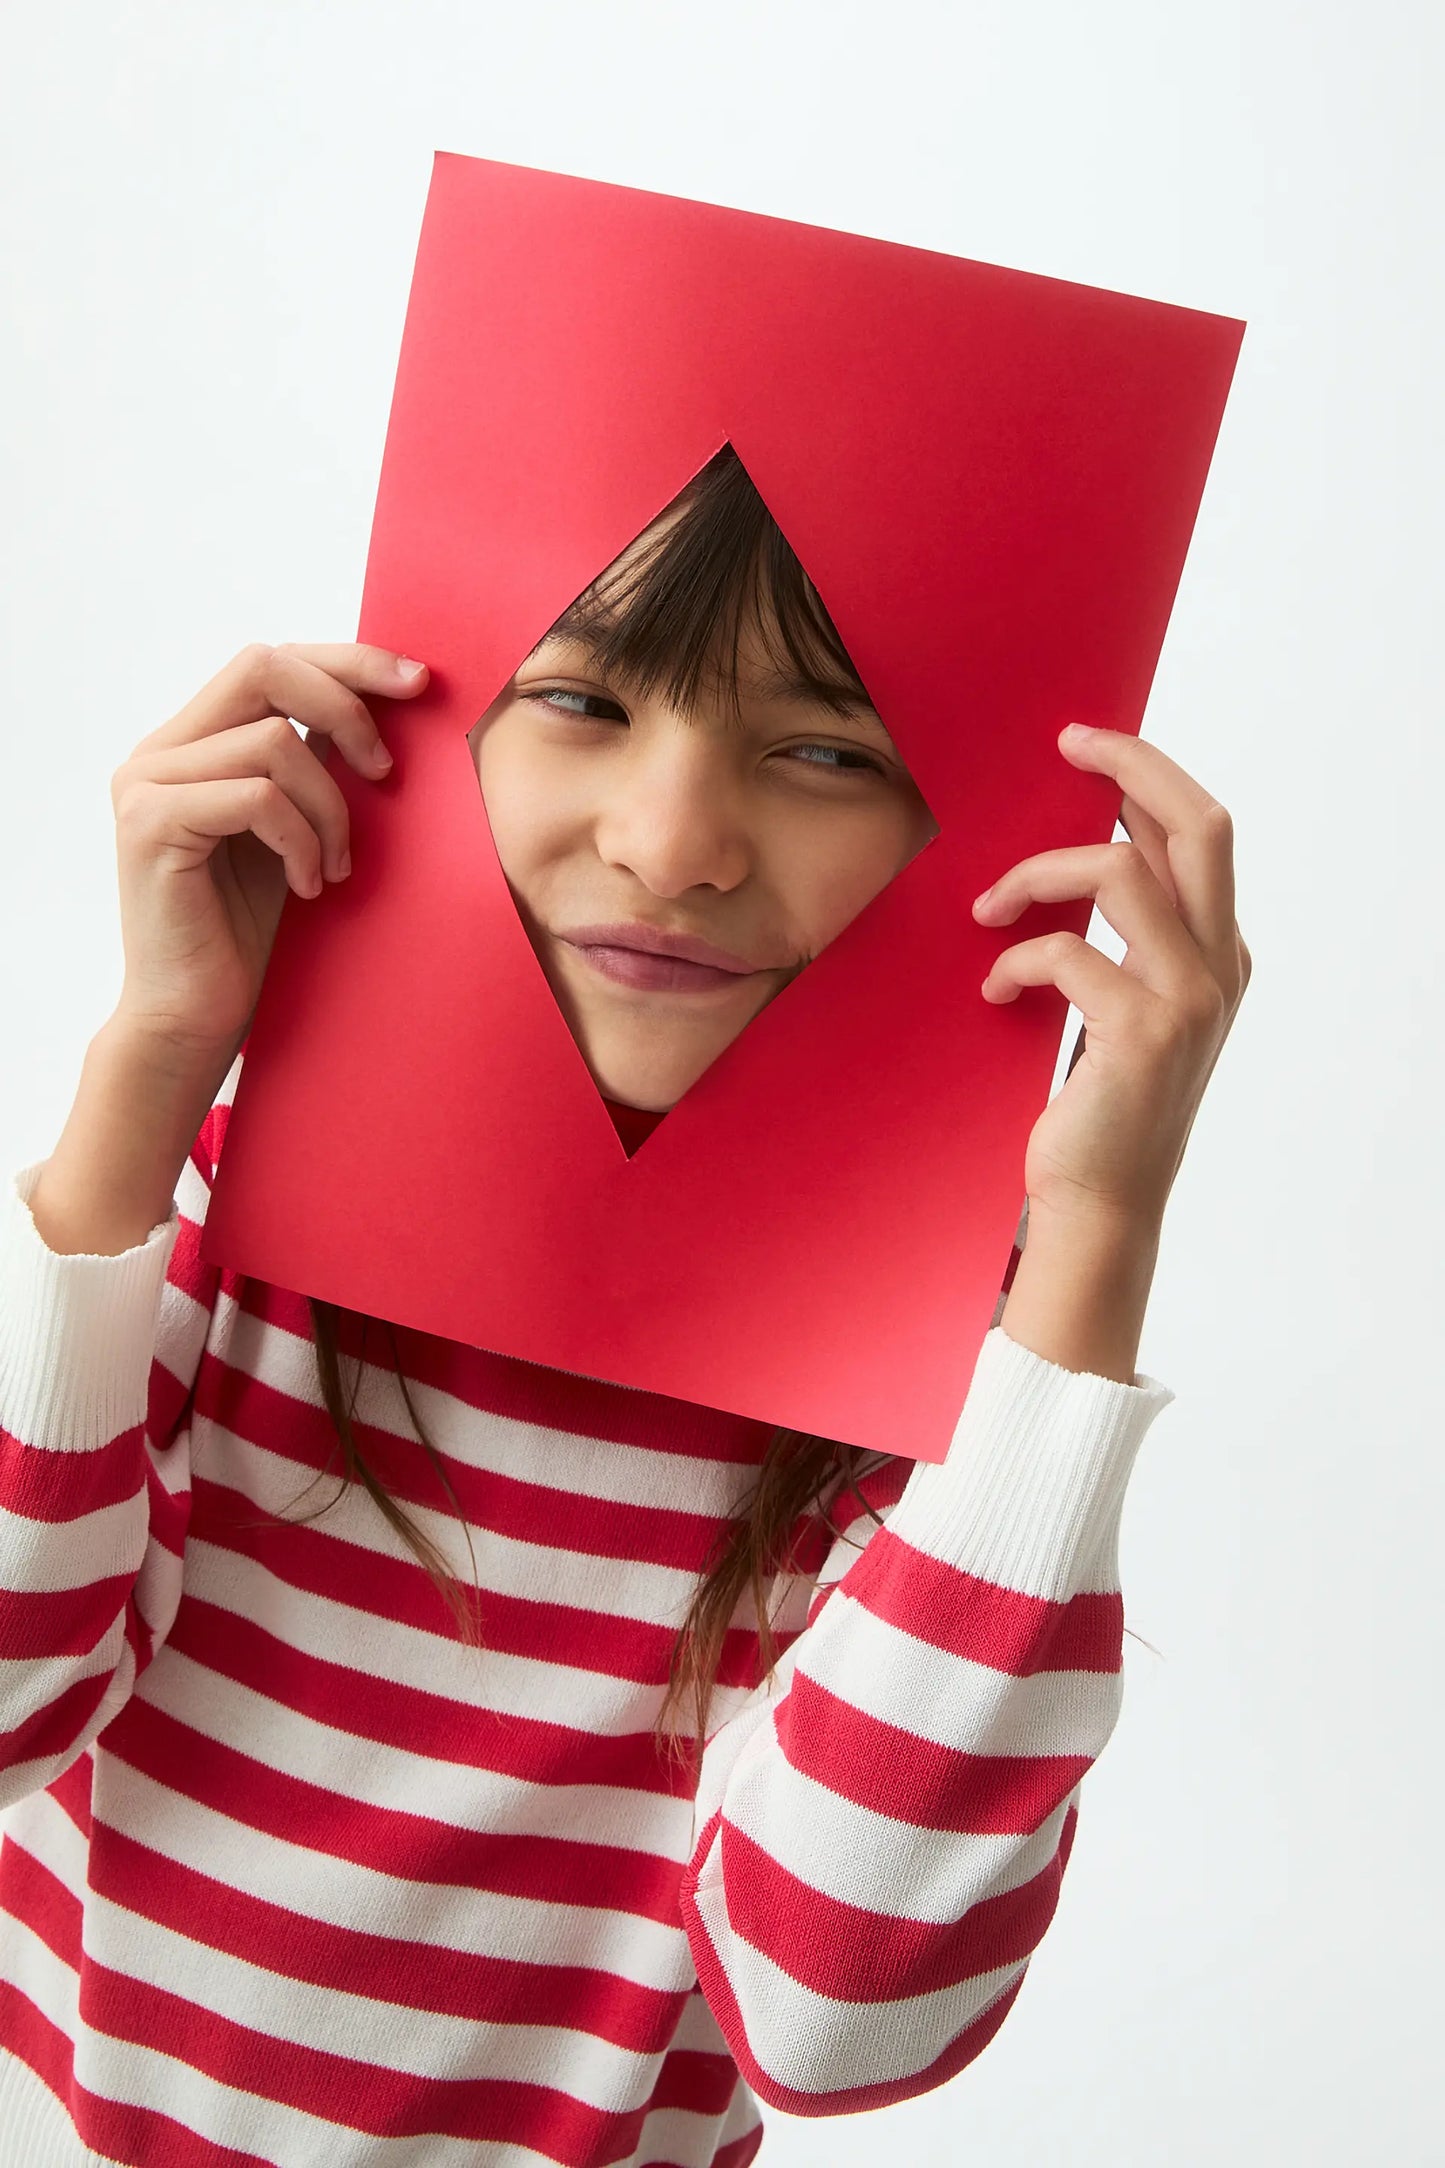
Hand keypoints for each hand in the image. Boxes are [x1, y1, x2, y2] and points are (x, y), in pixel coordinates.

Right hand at [108, 641, 427, 1068]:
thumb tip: (390, 702)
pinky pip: (258, 797)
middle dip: (346, 707)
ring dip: (330, 807)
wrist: (198, 1017)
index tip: (417, 684)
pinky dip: (301, 840)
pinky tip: (308, 886)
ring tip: (336, 867)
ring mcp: (146, 783)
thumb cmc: (252, 932)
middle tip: (386, 772)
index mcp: (191, 742)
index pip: (271, 661)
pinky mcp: (151, 824)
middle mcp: (159, 751)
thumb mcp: (298, 828)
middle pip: (264, 667)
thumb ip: (316, 763)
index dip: (349, 661)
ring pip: (274, 741)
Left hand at [972, 723, 1250, 1233]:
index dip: (1146, 775)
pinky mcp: (1141, 1032)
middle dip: (1130, 766)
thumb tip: (1086, 850)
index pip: (1203, 832)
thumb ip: (1129, 940)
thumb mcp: (1128, 1009)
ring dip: (1037, 875)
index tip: (1084, 744)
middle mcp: (1221, 969)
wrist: (1100, 1204)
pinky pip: (1065, 950)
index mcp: (1223, 955)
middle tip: (1067, 744)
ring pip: (1120, 870)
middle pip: (1198, 825)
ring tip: (989, 909)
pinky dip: (1015, 959)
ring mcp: (1189, 1000)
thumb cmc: (1100, 1108)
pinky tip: (995, 992)